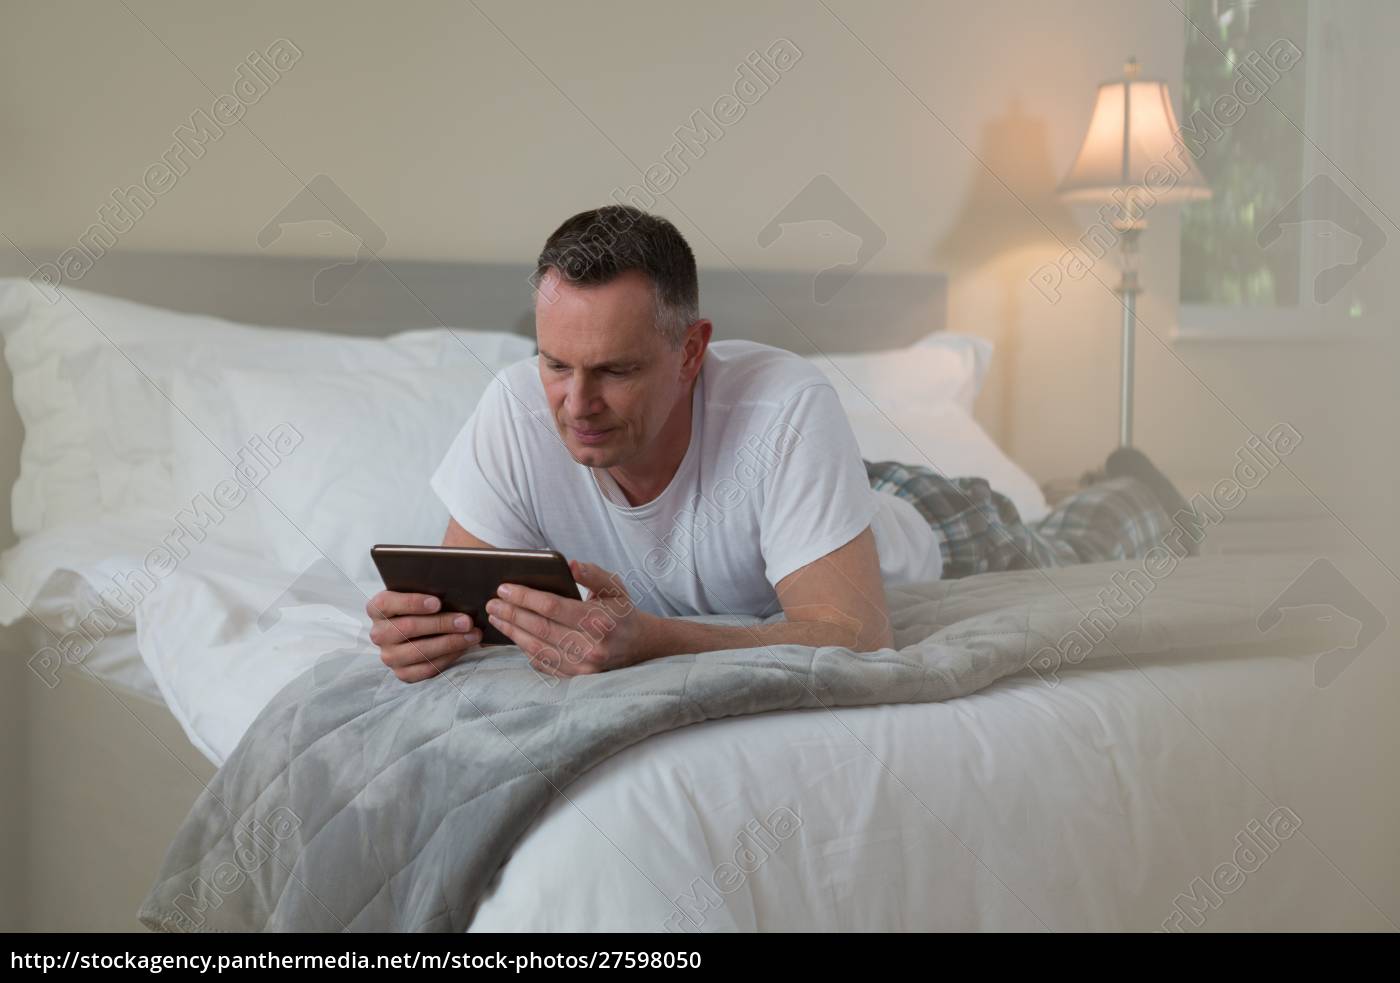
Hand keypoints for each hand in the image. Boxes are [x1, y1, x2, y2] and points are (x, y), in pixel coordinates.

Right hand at [366, 590, 482, 682]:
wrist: (417, 631)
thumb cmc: (422, 607)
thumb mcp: (419, 594)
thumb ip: (429, 591)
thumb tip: (454, 591)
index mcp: (377, 608)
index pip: (387, 603)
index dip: (412, 603)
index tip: (437, 603)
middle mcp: (378, 633)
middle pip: (408, 628)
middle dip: (441, 624)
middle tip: (466, 621)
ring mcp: (389, 656)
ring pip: (419, 651)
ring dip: (450, 643)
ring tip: (472, 635)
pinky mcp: (402, 673)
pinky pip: (427, 668)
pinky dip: (448, 657)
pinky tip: (464, 648)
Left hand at [485, 560, 655, 676]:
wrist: (640, 646)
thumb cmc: (621, 612)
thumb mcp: (614, 587)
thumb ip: (593, 574)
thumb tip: (570, 565)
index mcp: (600, 621)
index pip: (554, 607)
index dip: (526, 597)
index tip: (504, 588)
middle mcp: (592, 647)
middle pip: (541, 628)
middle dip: (512, 614)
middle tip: (492, 603)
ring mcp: (583, 667)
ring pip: (538, 648)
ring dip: (512, 632)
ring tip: (496, 618)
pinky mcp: (577, 678)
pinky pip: (543, 663)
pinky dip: (525, 649)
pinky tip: (513, 635)